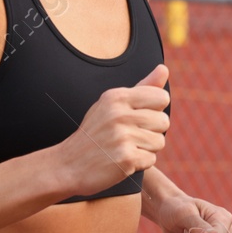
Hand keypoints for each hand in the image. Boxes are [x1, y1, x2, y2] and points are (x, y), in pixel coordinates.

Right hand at [55, 64, 169, 195]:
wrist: (67, 165)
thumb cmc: (95, 132)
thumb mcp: (113, 104)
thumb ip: (142, 88)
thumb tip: (164, 68)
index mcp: (117, 96)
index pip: (162, 97)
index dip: (154, 110)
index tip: (136, 118)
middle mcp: (119, 114)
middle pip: (164, 121)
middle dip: (151, 132)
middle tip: (128, 137)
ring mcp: (122, 136)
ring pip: (160, 141)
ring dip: (146, 149)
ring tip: (124, 148)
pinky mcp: (125, 158)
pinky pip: (151, 159)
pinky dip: (140, 163)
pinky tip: (121, 161)